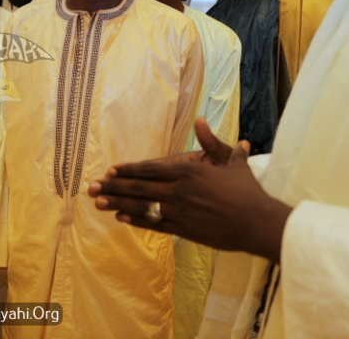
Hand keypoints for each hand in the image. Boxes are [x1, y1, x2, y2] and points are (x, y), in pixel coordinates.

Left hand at [88, 119, 291, 262]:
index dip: (127, 169)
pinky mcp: (183, 229)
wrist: (257, 222)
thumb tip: (202, 120)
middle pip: (138, 186)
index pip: (149, 169)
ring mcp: (178, 211)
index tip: (110, 170)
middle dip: (112, 186)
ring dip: (117, 203)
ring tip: (97, 203)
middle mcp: (178, 190)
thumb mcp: (231, 162)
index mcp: (187, 172)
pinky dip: (135, 220)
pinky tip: (120, 217)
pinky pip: (153, 224)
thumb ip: (212, 142)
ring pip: (141, 206)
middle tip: (91, 187)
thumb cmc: (247, 191)